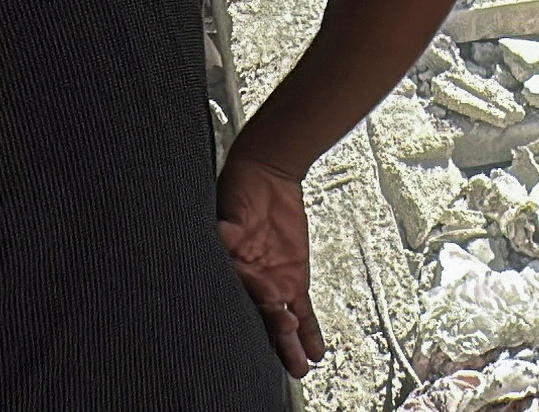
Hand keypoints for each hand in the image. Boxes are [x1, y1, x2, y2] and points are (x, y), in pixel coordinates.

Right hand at [217, 155, 322, 375]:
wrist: (267, 172)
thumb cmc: (239, 190)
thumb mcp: (230, 212)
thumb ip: (227, 232)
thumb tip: (221, 235)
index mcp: (231, 271)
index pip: (239, 301)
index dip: (253, 313)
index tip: (273, 318)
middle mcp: (251, 284)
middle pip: (261, 319)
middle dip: (276, 343)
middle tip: (291, 362)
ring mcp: (273, 284)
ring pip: (284, 321)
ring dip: (292, 346)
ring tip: (301, 367)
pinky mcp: (293, 279)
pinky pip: (303, 310)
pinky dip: (310, 331)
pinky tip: (317, 351)